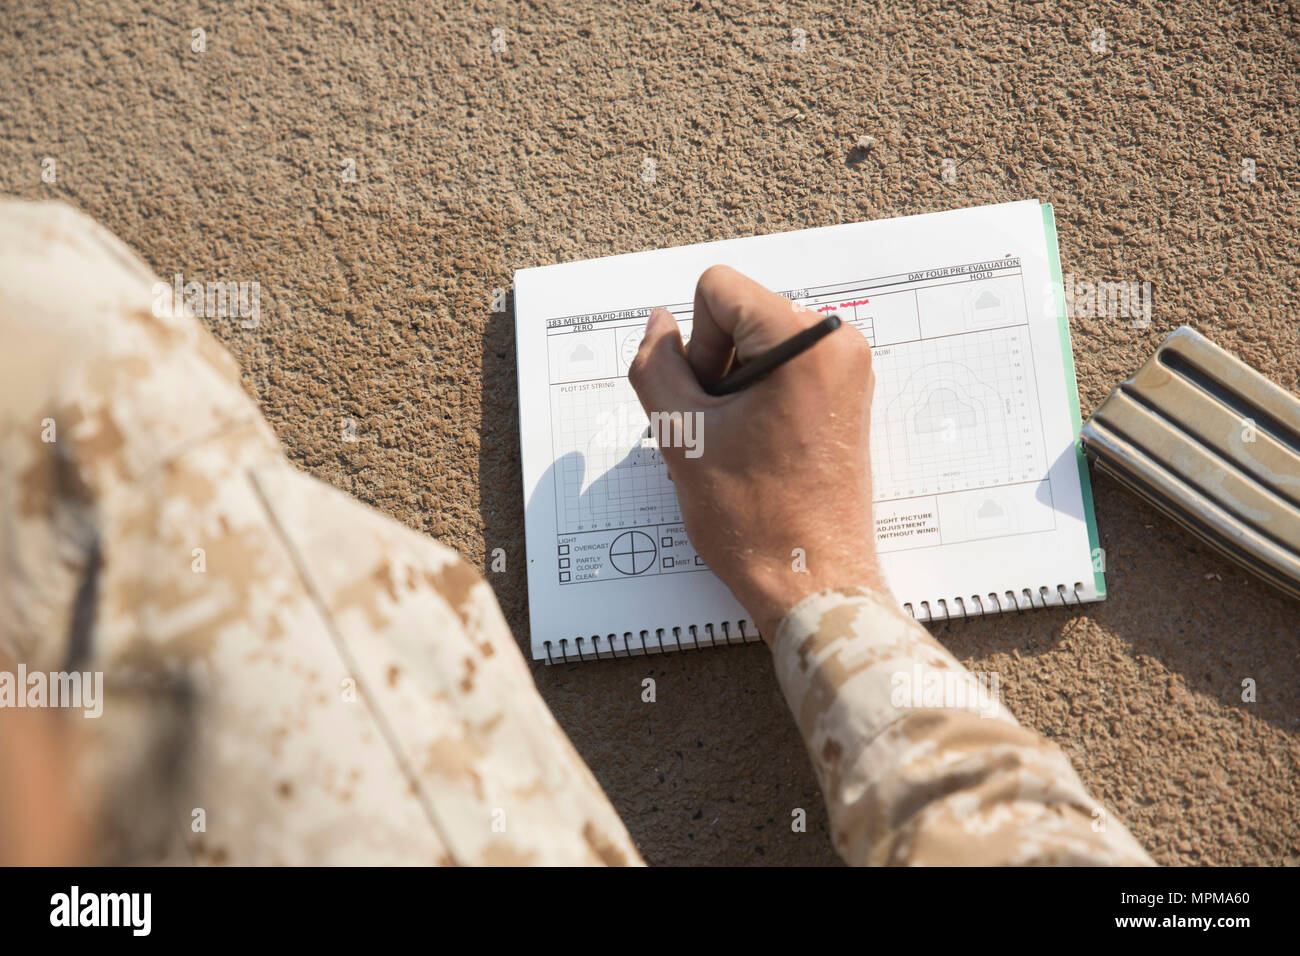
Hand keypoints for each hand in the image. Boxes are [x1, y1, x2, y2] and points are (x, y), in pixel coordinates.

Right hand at [627, 265, 883, 642]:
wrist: (811, 579)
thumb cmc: (755, 518)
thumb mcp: (680, 434)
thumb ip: (655, 365)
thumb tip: (659, 323)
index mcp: (807, 341)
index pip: (719, 290)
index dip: (695, 345)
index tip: (710, 403)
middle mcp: (840, 343)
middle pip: (741, 314)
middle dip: (716, 365)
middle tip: (721, 430)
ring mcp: (848, 370)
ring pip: (758, 343)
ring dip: (733, 386)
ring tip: (740, 443)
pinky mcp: (847, 395)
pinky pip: (784, 367)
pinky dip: (758, 397)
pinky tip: (757, 446)